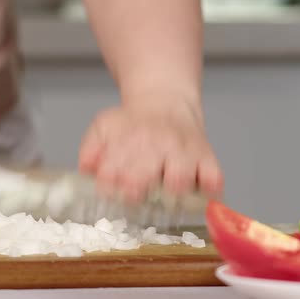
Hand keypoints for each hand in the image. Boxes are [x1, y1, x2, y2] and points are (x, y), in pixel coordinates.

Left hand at [78, 95, 222, 201]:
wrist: (165, 100)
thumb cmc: (132, 123)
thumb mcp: (103, 128)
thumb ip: (90, 150)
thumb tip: (87, 170)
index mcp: (126, 142)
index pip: (111, 173)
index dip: (108, 186)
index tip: (110, 190)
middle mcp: (155, 146)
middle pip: (142, 179)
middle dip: (134, 192)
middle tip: (134, 196)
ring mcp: (183, 153)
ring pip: (178, 182)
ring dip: (170, 196)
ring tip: (165, 199)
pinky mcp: (208, 158)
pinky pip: (212, 180)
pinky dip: (208, 192)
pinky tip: (197, 194)